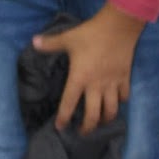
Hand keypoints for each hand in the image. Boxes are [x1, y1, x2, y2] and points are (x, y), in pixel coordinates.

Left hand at [32, 2, 145, 133]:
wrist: (118, 26)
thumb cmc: (90, 33)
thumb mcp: (68, 38)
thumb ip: (50, 43)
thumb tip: (33, 42)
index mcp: (80, 78)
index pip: (69, 103)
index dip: (63, 118)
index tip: (60, 127)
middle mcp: (96, 86)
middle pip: (93, 115)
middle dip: (87, 127)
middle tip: (82, 132)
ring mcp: (112, 83)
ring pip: (111, 110)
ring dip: (105, 119)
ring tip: (100, 122)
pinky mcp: (125, 78)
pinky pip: (124, 96)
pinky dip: (120, 102)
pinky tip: (116, 101)